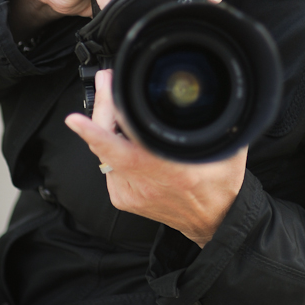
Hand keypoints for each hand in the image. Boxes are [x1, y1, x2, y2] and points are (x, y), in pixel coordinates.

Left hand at [65, 70, 247, 246]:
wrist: (213, 223)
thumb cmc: (220, 188)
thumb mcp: (228, 150)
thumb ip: (219, 123)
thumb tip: (213, 94)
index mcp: (168, 172)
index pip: (123, 150)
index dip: (96, 133)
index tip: (75, 120)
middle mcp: (143, 184)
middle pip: (106, 143)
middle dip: (102, 107)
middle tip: (107, 82)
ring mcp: (129, 192)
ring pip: (104, 153)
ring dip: (106, 126)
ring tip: (115, 100)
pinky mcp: (122, 197)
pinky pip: (108, 164)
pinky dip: (112, 145)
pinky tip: (124, 132)